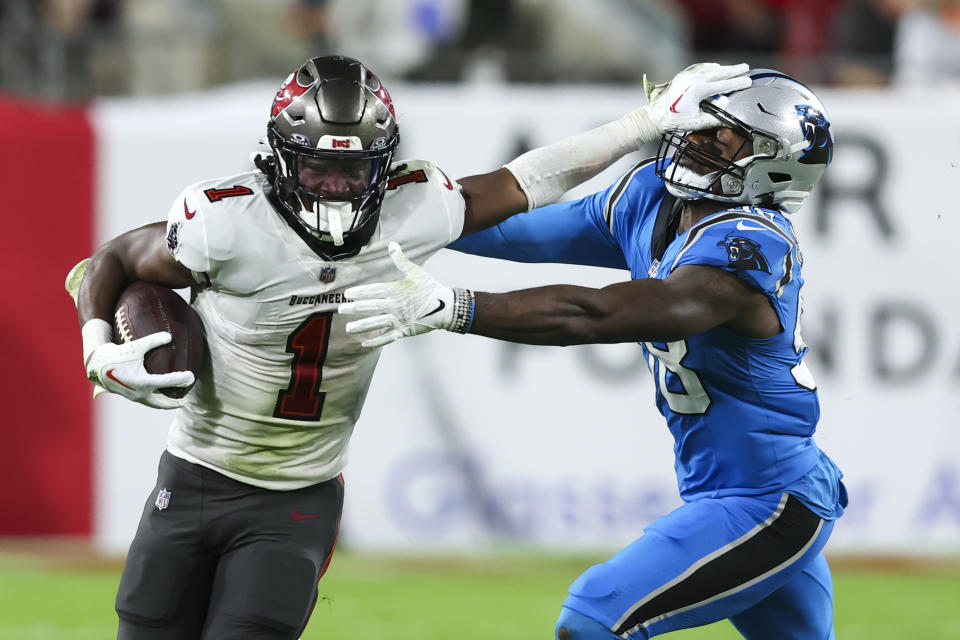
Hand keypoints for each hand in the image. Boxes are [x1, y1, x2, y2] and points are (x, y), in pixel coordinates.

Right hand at [85, 331, 194, 408]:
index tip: (192, 377)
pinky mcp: (128, 395)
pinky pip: (146, 400)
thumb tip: (169, 336)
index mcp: (142, 382)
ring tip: (175, 401)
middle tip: (186, 400)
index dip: (180, 379)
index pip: (166, 383)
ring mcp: (133, 396)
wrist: (96, 365)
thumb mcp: (135, 347)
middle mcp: (138, 393)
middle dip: (174, 403)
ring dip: (164, 404)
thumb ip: (152, 341)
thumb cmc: (116, 354)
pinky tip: (160, 395)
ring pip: (153, 403)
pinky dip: (155, 399)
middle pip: (161, 403)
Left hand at [339, 242, 472, 347]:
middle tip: (341, 310)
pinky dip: (376, 341)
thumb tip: (392, 244)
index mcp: (397, 290)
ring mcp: (399, 319)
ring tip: (349, 328)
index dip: (360, 293)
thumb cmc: (430, 288)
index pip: (374, 291)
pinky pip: (388, 337)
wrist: (445, 307)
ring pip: (377, 323)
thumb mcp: (416, 272)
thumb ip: (401, 260)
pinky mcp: (404, 330)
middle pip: (372, 307)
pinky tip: (364, 344)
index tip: (347, 294)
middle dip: (356, 309)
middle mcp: (396, 306)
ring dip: (362, 326)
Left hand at [641, 62, 751, 132]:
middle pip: (718, 72)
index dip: (737, 83)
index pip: (722, 85)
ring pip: (708, 68)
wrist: (654, 117)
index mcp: (698, 90)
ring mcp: (686, 76)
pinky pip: (698, 68)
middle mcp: (692, 80)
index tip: (748, 81)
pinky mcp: (681, 77)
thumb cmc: (673, 121)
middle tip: (746, 67)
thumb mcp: (696, 122)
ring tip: (733, 68)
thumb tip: (728, 115)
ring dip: (722, 68)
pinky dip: (709, 67)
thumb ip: (714, 119)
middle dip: (733, 70)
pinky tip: (714, 67)